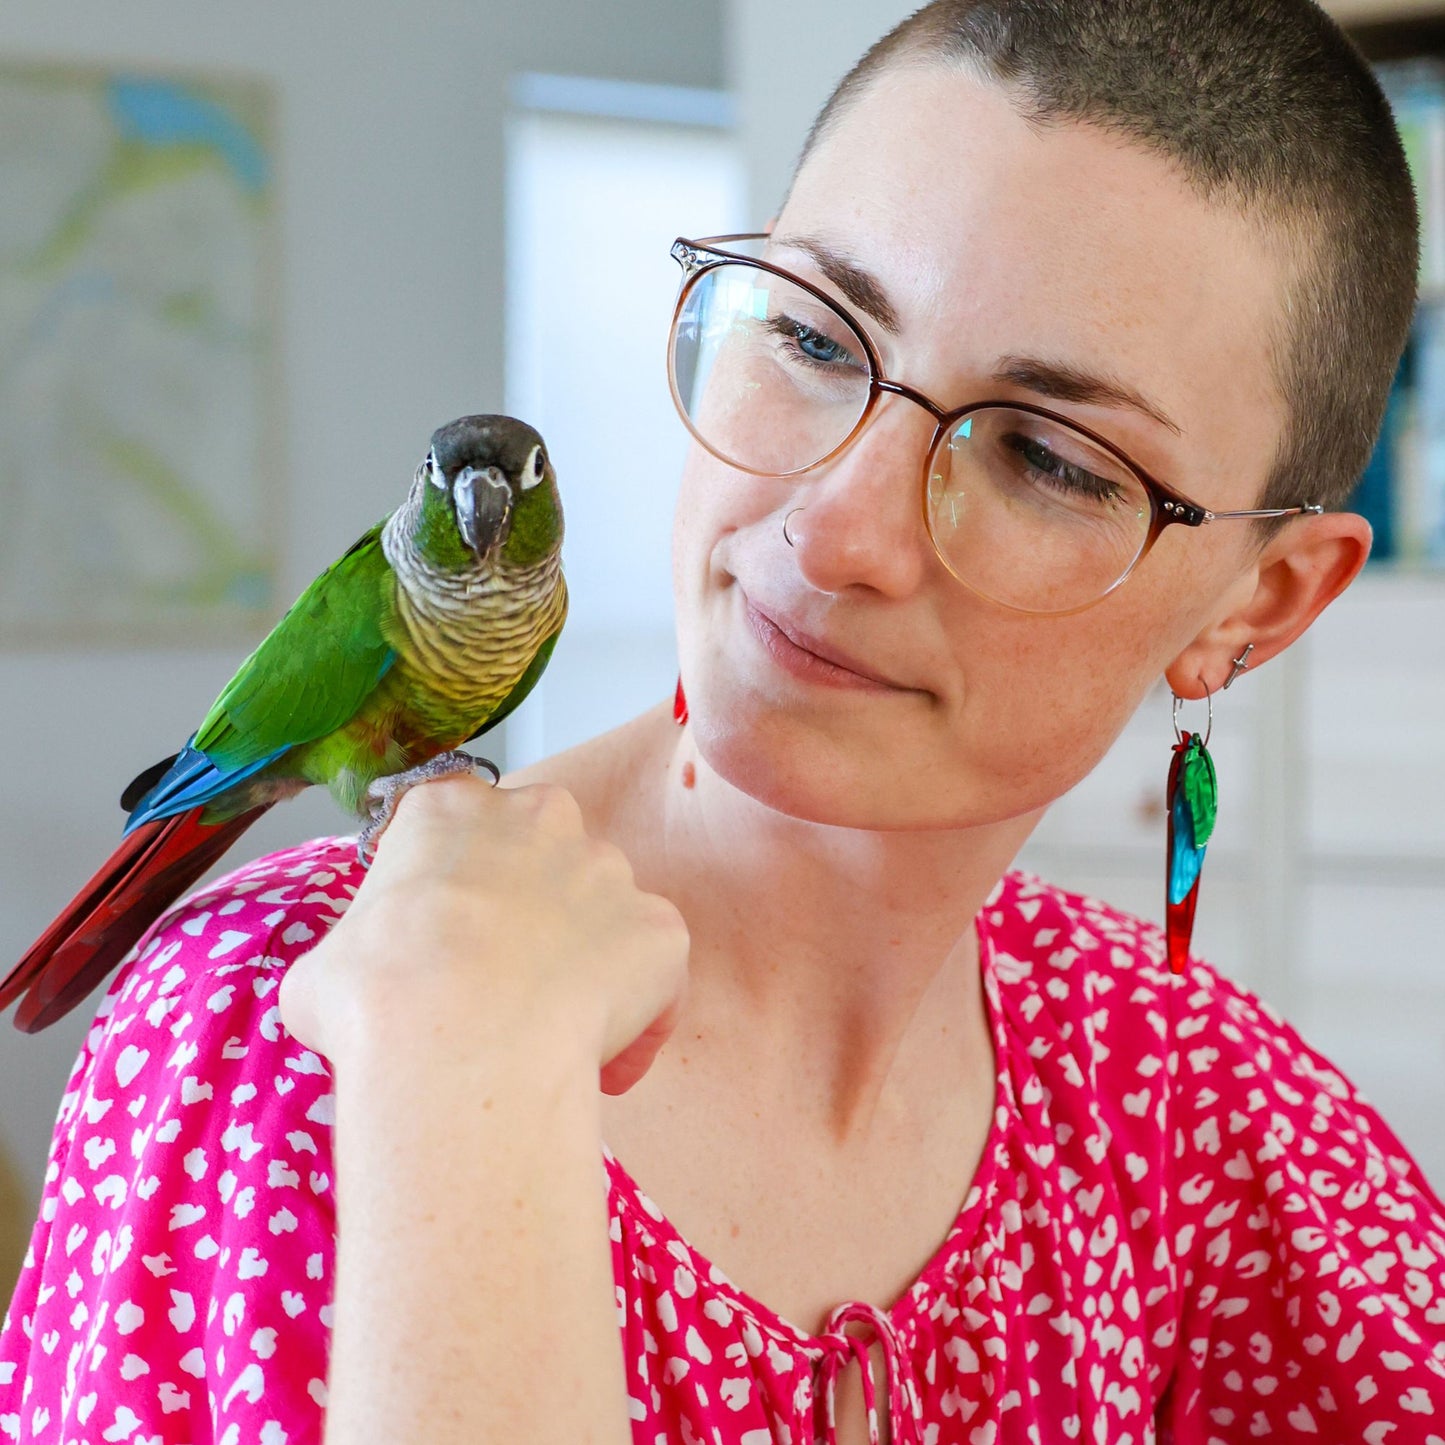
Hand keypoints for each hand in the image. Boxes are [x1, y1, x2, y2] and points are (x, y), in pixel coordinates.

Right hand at [278, 775, 688, 1094]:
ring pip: (602, 914)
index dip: (457, 882)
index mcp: (450, 807)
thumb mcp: (321, 968)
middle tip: (502, 984)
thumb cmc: (376, 1000)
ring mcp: (609, 869)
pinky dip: (637, 1018)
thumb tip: (343, 989)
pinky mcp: (660, 928)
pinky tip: (598, 1069)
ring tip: (549, 1035)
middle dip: (532, 912)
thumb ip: (351, 954)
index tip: (448, 933)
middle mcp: (540, 817)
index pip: (459, 822)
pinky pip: (655, 974)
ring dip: (584, 963)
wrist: (459, 1043)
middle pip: (543, 855)